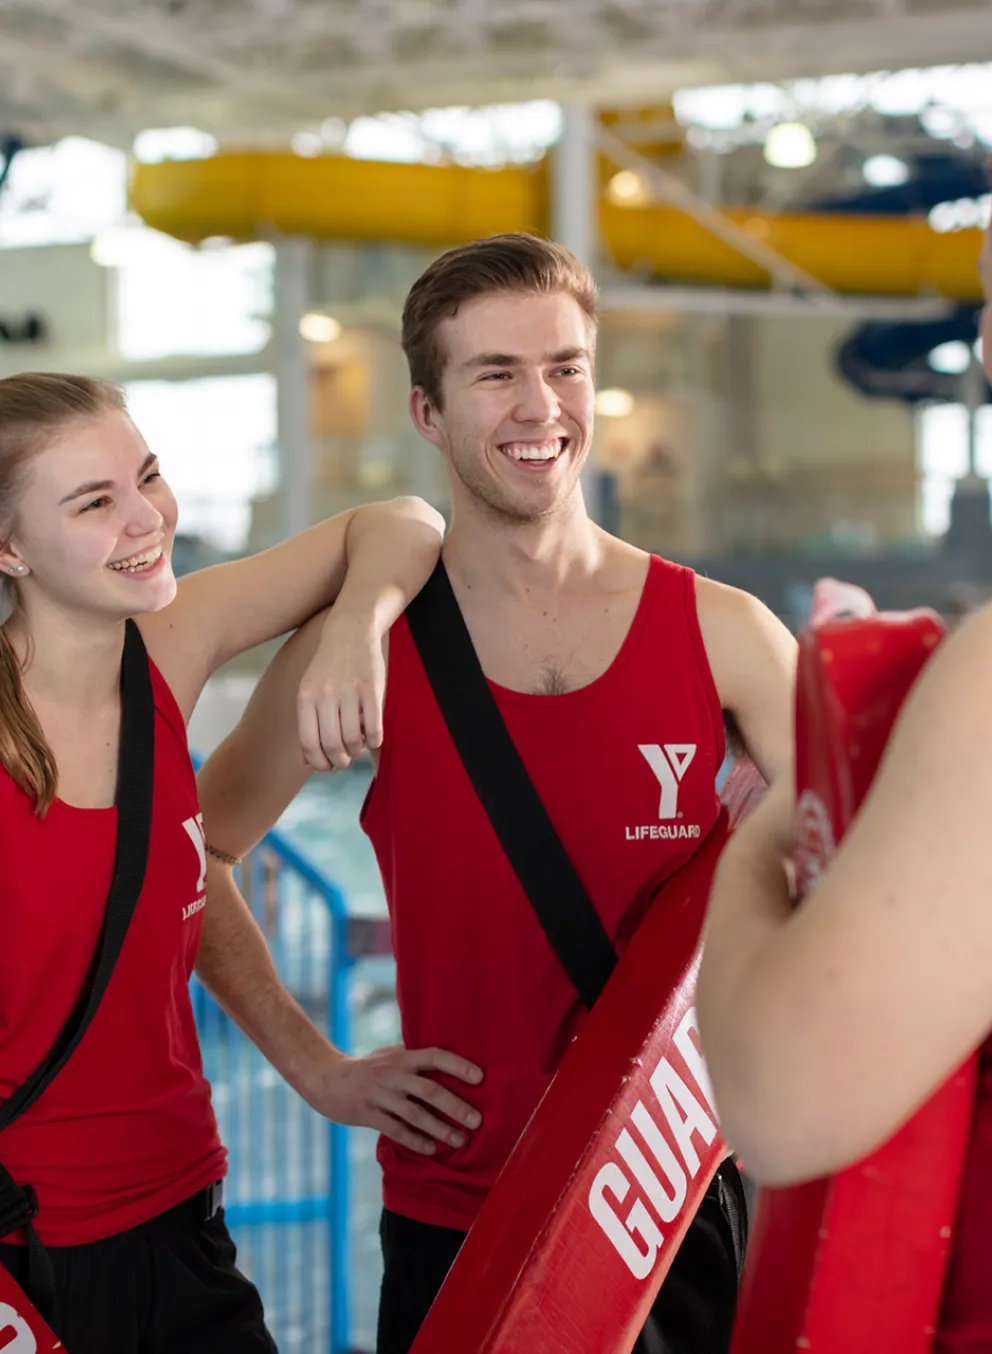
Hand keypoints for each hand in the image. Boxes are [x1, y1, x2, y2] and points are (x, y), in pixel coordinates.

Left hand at [297, 610, 385, 770]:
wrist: (350, 630)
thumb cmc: (329, 667)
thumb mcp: (309, 690)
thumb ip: (307, 724)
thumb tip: (305, 760)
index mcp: (306, 697)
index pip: (309, 743)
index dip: (319, 763)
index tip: (328, 766)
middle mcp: (325, 695)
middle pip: (332, 745)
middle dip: (340, 761)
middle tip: (345, 760)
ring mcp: (349, 691)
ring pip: (353, 739)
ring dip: (357, 751)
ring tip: (358, 745)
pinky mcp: (372, 689)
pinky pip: (374, 728)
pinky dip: (374, 741)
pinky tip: (372, 737)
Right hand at [307, 1045, 483, 1154]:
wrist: (327, 1080)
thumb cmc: (366, 1067)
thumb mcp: (388, 1054)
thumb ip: (413, 1056)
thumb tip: (446, 1058)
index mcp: (401, 1057)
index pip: (434, 1056)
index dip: (457, 1065)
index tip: (480, 1077)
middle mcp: (392, 1074)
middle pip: (429, 1089)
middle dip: (455, 1106)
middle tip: (477, 1120)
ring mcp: (379, 1095)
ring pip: (415, 1114)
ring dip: (440, 1128)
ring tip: (460, 1140)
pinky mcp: (368, 1115)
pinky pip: (396, 1130)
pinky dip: (415, 1140)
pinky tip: (431, 1149)